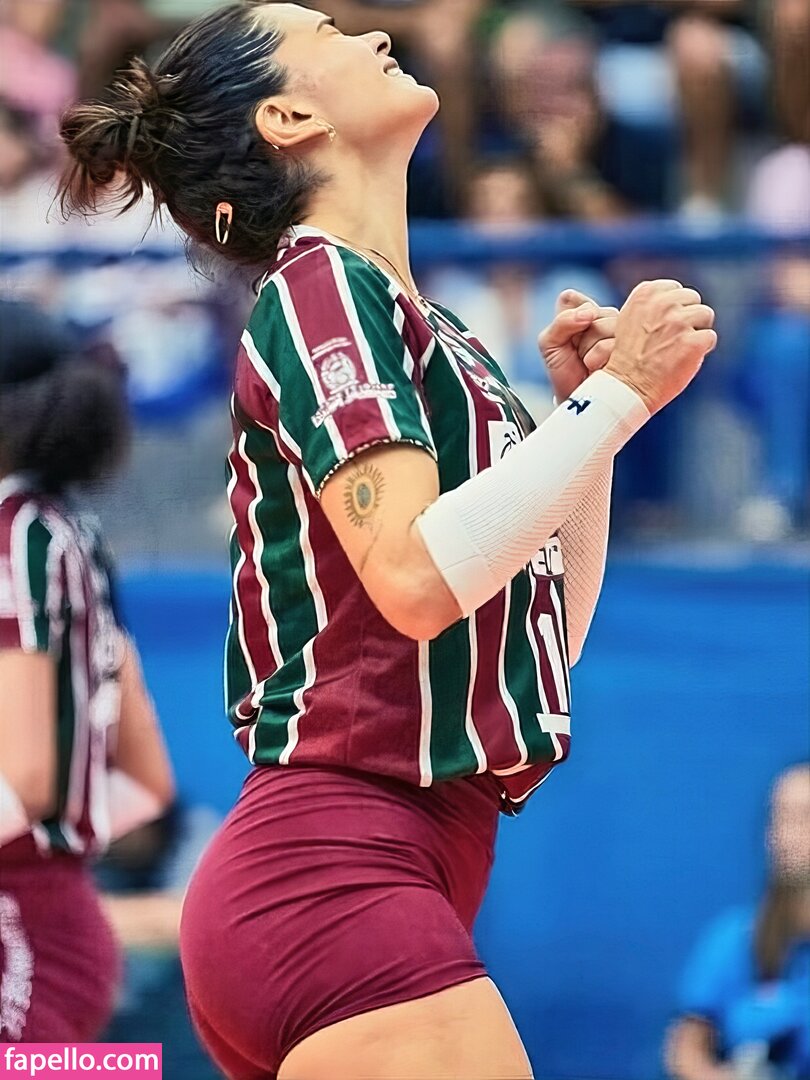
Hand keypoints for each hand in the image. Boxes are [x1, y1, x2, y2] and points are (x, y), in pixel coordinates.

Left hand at [539, 289, 618, 401]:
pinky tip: (601, 369)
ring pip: (608, 326)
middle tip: (580, 357)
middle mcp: (608, 317)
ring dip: (592, 350)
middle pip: (594, 313)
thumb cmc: (565, 372)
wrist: (580, 403)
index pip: (574, 300)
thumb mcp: (550, 345)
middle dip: (581, 340)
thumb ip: (562, 321)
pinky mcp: (637, 347)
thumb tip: (589, 313)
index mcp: (587, 311)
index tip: (567, 341)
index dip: (569, 322)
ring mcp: (626, 331)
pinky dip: (600, 359)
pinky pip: (615, 343)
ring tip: (590, 365)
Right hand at [605, 280, 716, 413]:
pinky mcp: (693, 342)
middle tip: (671, 339)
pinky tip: (683, 360)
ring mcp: (678, 322)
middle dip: (687, 316)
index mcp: (645, 294)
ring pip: (705, 314)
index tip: (661, 326)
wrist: (626, 388)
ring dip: (696, 331)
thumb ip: (651, 304)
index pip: (675, 289)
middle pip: (693, 298)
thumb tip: (676, 298)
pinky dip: (701, 350)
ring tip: (678, 349)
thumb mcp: (629, 319)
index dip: (673, 308)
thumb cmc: (628, 357)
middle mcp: (662, 304)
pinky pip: (709, 337)